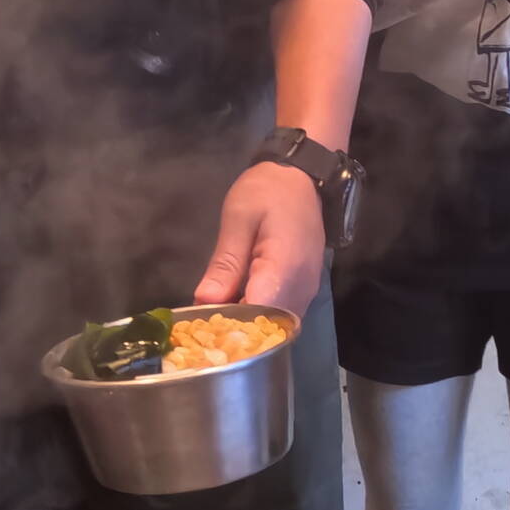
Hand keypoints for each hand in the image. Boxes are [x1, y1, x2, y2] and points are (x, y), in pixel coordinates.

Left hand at [196, 160, 326, 317]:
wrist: (304, 178)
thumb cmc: (268, 191)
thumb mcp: (237, 219)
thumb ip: (225, 264)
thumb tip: (203, 302)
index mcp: (283, 268)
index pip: (257, 314)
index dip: (229, 326)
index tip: (201, 327)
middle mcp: (302, 287)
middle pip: (268, 327)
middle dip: (236, 331)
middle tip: (203, 326)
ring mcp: (307, 290)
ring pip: (277, 325)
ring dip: (248, 326)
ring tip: (217, 318)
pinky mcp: (305, 289)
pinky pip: (283, 314)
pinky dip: (260, 318)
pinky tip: (238, 308)